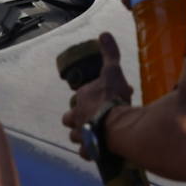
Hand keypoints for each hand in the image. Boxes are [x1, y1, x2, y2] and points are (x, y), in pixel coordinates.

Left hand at [60, 33, 134, 158]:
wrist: (116, 124)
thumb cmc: (112, 96)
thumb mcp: (113, 71)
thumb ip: (109, 53)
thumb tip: (103, 33)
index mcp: (81, 98)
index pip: (78, 97)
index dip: (89, 98)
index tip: (103, 97)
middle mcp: (76, 116)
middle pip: (69, 118)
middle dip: (77, 118)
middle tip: (93, 117)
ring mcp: (81, 134)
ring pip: (76, 135)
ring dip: (84, 134)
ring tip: (98, 133)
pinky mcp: (88, 149)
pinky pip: (86, 151)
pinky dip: (91, 151)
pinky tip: (99, 149)